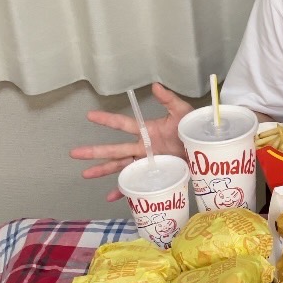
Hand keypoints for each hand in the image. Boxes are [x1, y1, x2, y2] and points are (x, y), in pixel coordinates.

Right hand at [70, 83, 193, 201]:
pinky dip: (123, 191)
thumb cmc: (193, 130)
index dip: (107, 120)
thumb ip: (169, 100)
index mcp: (147, 131)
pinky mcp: (154, 175)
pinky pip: (135, 184)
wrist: (207, 150)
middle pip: (114, 150)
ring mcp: (147, 162)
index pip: (123, 124)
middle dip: (95, 151)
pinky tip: (111, 197)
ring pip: (120, 167)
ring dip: (103, 171)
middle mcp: (143, 147)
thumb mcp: (182, 113)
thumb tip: (155, 85)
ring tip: (85, 174)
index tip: (90, 116)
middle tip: (75, 153)